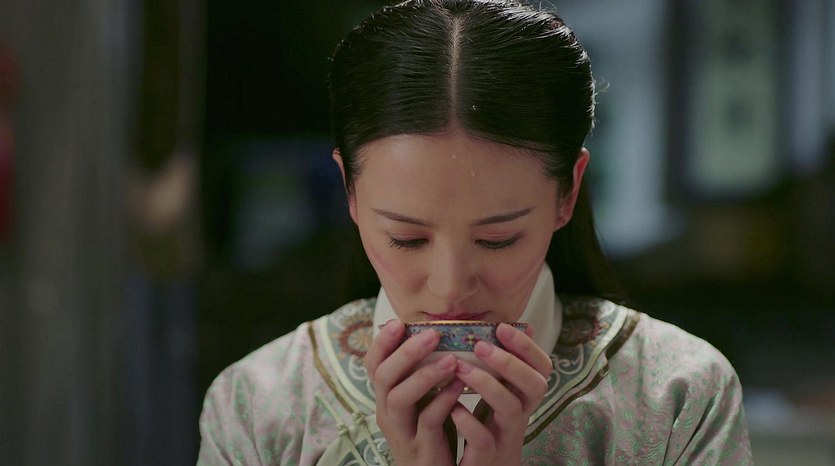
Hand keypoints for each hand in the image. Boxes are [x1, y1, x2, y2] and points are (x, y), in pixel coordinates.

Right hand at [364, 320, 464, 465]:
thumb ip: (424, 373)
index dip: (381, 342)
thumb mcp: (422, 401)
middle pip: (383, 377)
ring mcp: (401, 431)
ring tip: (451, 360)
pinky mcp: (420, 448)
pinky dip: (443, 401)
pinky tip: (459, 386)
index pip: (373, 365)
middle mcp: (386, 412)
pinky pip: (427, 422)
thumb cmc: (432, 432)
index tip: (399, 321)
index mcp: (386, 397)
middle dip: (406, 352)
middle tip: (432, 334)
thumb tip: (438, 332)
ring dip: (424, 375)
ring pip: (399, 398)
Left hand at [450, 324, 551, 465]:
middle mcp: (523, 413)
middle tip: (481, 345)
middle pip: (535, 385)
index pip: (542, 367)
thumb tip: (521, 325)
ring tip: (459, 368)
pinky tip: (453, 409)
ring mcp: (507, 435)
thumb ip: (507, 364)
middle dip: (510, 362)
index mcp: (524, 395)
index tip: (502, 327)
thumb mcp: (502, 393)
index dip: (527, 346)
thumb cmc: (491, 425)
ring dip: (486, 384)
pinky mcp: (489, 455)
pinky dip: (468, 422)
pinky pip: (484, 439)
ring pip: (511, 408)